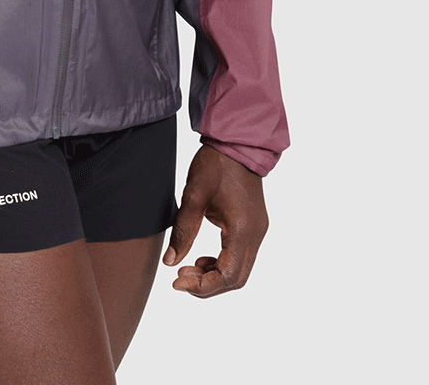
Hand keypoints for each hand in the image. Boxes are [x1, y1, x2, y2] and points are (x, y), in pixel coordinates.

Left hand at [162, 143, 267, 297]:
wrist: (236, 142)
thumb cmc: (215, 164)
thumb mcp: (193, 196)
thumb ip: (183, 231)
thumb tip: (170, 263)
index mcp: (242, 229)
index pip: (228, 275)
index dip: (202, 286)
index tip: (177, 282)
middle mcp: (256, 234)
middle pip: (237, 279)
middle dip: (208, 285)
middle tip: (180, 277)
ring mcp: (258, 231)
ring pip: (240, 270)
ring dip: (215, 275)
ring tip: (188, 268)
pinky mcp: (254, 225)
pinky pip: (241, 255)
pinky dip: (222, 262)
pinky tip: (202, 256)